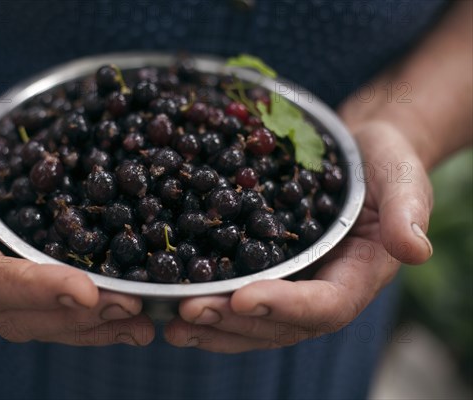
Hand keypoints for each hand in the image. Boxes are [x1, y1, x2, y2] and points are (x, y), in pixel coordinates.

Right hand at [0, 101, 153, 346]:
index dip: (36, 290)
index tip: (86, 292)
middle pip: (21, 315)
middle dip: (76, 317)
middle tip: (130, 308)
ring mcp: (0, 280)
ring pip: (43, 320)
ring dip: (93, 327)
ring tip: (141, 326)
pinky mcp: (24, 271)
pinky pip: (56, 303)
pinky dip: (94, 314)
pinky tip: (132, 315)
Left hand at [164, 121, 432, 351]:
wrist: (356, 154)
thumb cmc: (384, 162)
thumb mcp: (402, 176)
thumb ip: (409, 209)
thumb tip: (414, 249)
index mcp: (358, 276)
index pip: (325, 305)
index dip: (285, 306)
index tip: (242, 297)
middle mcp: (322, 290)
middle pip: (280, 323)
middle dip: (234, 322)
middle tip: (188, 311)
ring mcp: (293, 285)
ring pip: (254, 322)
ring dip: (214, 327)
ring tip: (173, 322)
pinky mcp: (269, 270)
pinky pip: (239, 298)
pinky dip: (211, 308)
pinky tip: (173, 305)